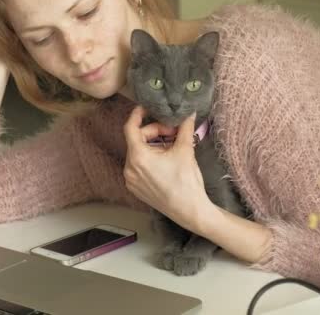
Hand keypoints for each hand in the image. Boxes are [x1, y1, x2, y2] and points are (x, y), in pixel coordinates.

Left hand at [123, 106, 214, 232]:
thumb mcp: (185, 151)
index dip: (137, 115)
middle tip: (174, 133)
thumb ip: (185, 128)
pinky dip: (150, 158)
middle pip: (138, 140)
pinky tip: (166, 161)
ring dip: (153, 145)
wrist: (189, 210)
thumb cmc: (186, 182)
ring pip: (138, 153)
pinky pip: (139, 166)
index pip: (130, 128)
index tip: (145, 108)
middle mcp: (129, 169)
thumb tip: (189, 113)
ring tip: (172, 148)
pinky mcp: (136, 188)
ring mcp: (131, 180)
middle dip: (155, 132)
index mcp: (138, 157)